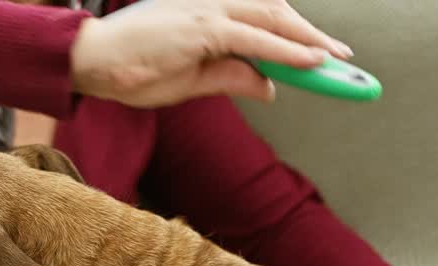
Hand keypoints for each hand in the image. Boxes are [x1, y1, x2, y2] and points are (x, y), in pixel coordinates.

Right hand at [70, 0, 351, 107]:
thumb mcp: (193, 82)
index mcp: (211, 14)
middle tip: (344, 59)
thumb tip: (271, 85)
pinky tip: (312, 62)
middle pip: (277, 15)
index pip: (264, 22)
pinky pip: (256, 38)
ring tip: (338, 62)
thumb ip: (233, 78)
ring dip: (310, 42)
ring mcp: (209, 12)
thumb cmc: (133, 68)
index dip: (298, 38)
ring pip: (274, 20)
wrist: (93, 62)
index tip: (325, 56)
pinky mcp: (203, 27)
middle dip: (314, 38)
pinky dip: (288, 51)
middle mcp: (214, 4)